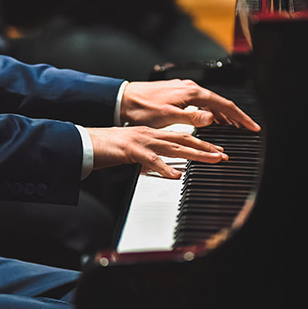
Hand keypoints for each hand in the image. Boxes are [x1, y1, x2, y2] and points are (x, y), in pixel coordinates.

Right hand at [87, 126, 227, 178]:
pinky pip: (151, 160)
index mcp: (151, 134)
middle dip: (206, 148)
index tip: (216, 150)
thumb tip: (163, 167)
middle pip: (184, 139)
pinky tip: (177, 175)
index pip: (181, 136)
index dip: (201, 143)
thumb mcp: (134, 151)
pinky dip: (165, 168)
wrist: (84, 142)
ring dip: (196, 154)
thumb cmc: (106, 148)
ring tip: (212, 160)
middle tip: (223, 155)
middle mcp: (150, 134)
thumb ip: (150, 157)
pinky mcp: (131, 151)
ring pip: (174, 146)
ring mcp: (141, 141)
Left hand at [120, 79, 260, 130]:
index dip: (240, 117)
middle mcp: (191, 88)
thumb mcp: (168, 117)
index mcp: (192, 93)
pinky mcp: (178, 94)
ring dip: (224, 114)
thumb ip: (192, 117)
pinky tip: (212, 119)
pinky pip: (202, 102)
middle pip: (221, 102)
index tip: (251, 126)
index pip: (224, 105)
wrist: (124, 99)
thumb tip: (212, 118)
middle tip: (248, 128)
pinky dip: (212, 111)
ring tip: (234, 126)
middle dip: (236, 115)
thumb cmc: (142, 108)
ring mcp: (185, 90)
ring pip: (211, 102)